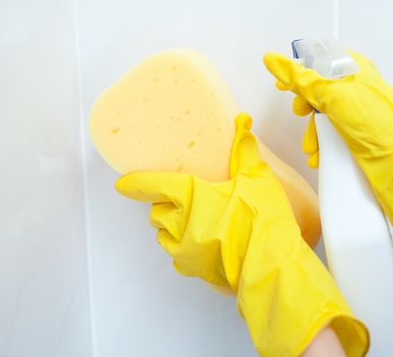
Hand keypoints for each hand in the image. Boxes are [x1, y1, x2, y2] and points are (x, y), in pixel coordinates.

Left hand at [116, 113, 367, 356]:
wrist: (269, 262)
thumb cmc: (261, 219)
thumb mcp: (256, 177)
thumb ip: (244, 150)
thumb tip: (242, 122)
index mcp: (189, 196)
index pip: (151, 185)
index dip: (135, 183)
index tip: (123, 183)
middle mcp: (179, 223)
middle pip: (157, 211)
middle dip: (165, 205)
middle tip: (184, 200)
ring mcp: (184, 249)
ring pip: (164, 235)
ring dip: (172, 227)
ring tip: (195, 222)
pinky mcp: (193, 269)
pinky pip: (178, 257)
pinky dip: (184, 249)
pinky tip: (204, 245)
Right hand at [264, 50, 392, 293]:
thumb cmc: (375, 124)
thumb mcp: (333, 95)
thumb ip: (300, 78)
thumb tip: (272, 58)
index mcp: (358, 70)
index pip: (323, 61)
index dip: (300, 70)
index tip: (282, 84)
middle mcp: (360, 90)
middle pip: (321, 91)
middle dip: (307, 106)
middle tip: (300, 114)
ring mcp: (362, 115)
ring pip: (327, 118)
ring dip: (314, 132)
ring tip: (311, 148)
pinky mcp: (362, 139)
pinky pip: (336, 138)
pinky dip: (324, 147)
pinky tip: (319, 158)